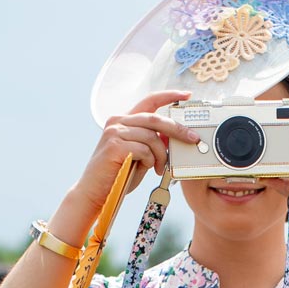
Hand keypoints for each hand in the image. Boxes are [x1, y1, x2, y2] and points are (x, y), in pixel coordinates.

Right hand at [69, 93, 198, 215]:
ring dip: (162, 154)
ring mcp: (115, 132)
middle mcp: (117, 121)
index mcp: (124, 120)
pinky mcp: (114, 146)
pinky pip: (144, 149)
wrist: (96, 192)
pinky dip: (151, 160)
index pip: (149, 101)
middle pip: (155, 118)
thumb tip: (175, 136)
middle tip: (192, 139)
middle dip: (177, 129)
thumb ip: (153, 143)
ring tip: (160, 167)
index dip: (169, 96)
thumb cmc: (119, 175)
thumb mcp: (141, 155)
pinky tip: (148, 168)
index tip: (186, 95)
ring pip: (151, 137)